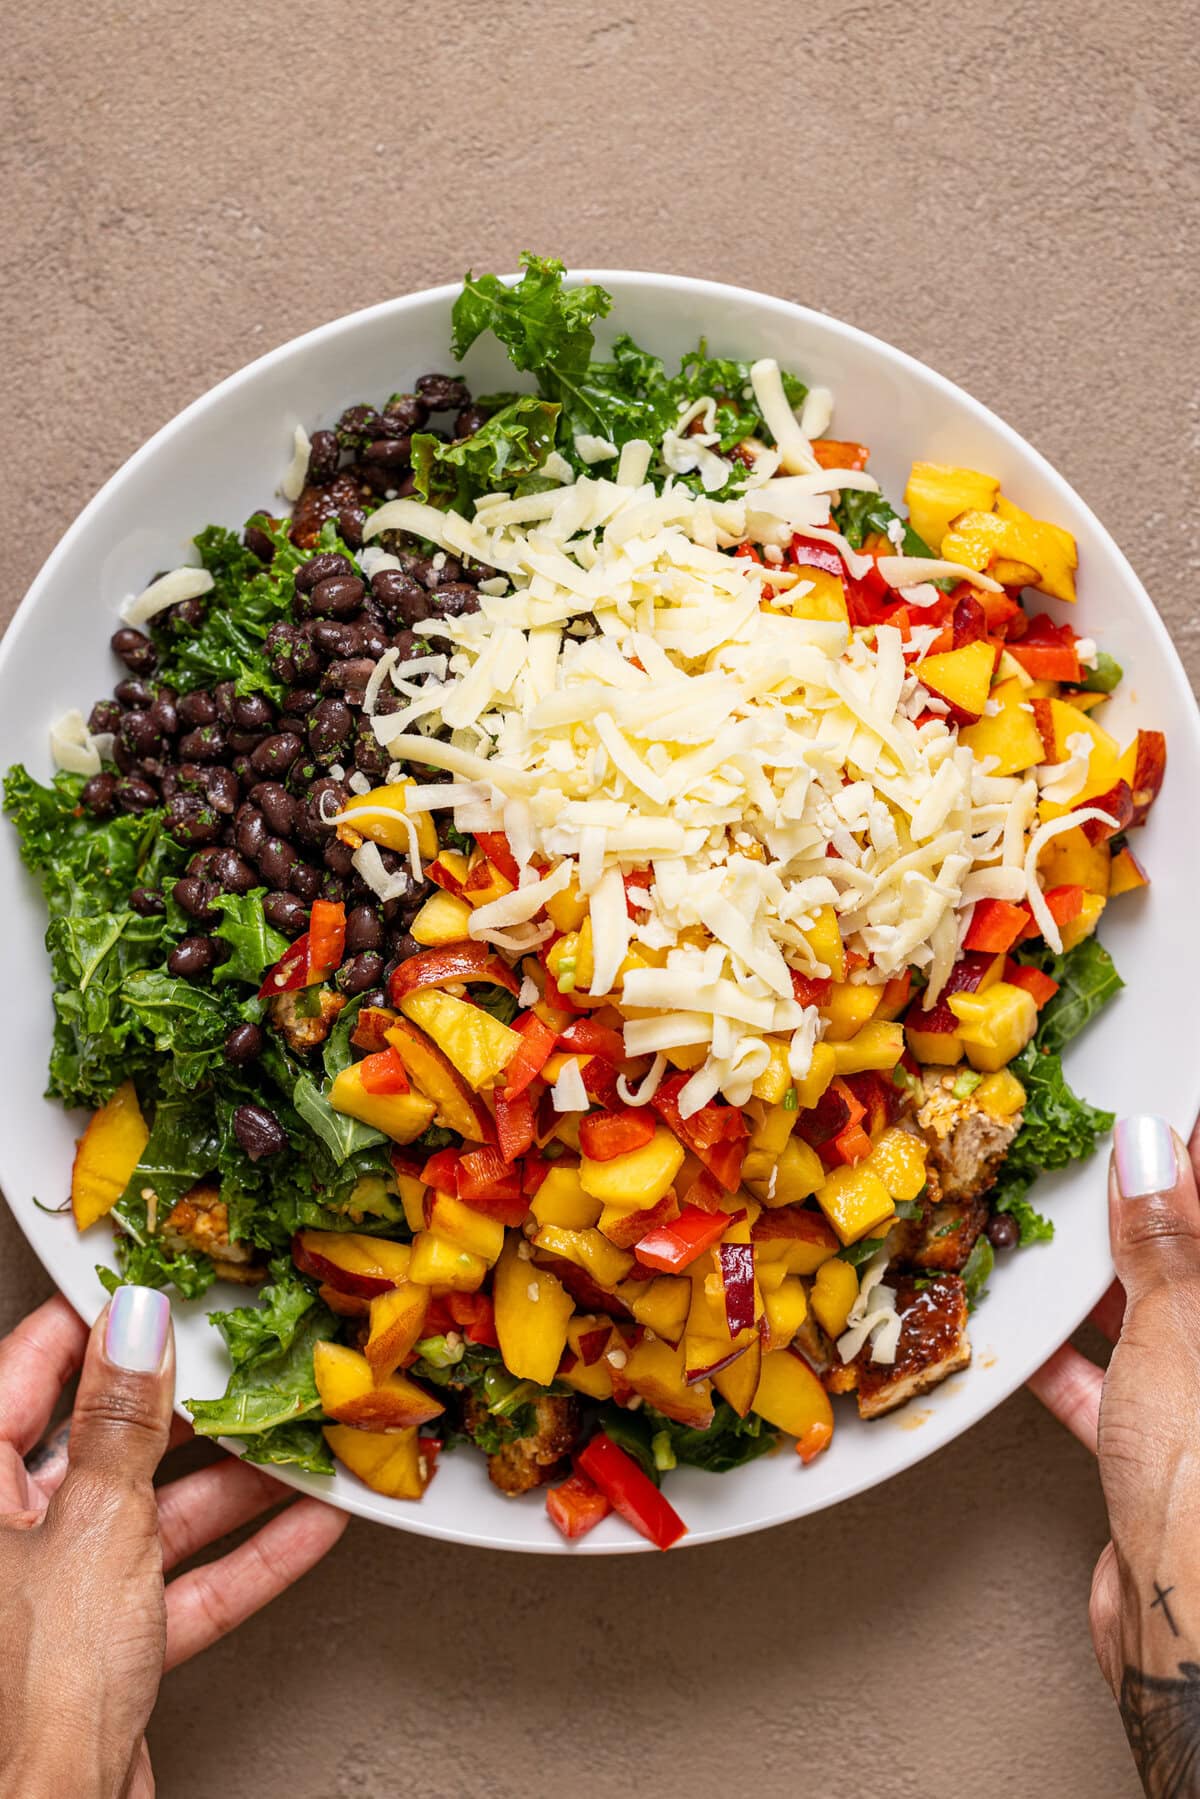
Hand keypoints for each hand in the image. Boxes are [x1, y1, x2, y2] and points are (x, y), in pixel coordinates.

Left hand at [0, 1287, 347, 1798]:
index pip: (30, 1367)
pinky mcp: (99, 1653)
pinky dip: (242, 1559)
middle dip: (190, 1411)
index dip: (98, 1324)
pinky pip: (178, 1586)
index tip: (158, 1288)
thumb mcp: (95, 1525)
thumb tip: (134, 1328)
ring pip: (151, 1514)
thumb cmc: (27, 1693)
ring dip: (234, 1485)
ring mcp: (52, 1597)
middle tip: (248, 1363)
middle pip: (104, 1443)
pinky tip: (305, 1527)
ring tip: (302, 1440)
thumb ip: (123, 1423)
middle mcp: (4, 1535)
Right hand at [1030, 1116, 1199, 1796]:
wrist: (1183, 1627)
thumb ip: (1163, 1242)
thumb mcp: (1177, 1332)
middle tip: (1092, 1167)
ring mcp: (1196, 1408)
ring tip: (1052, 1242)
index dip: (1183, 1168)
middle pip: (1184, 1272)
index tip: (1150, 1120)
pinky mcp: (1160, 1455)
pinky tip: (1026, 1338)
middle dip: (1139, 1219)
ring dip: (1098, 1287)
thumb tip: (1154, 1152)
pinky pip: (1108, 1384)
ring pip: (1149, 1322)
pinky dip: (1066, 1359)